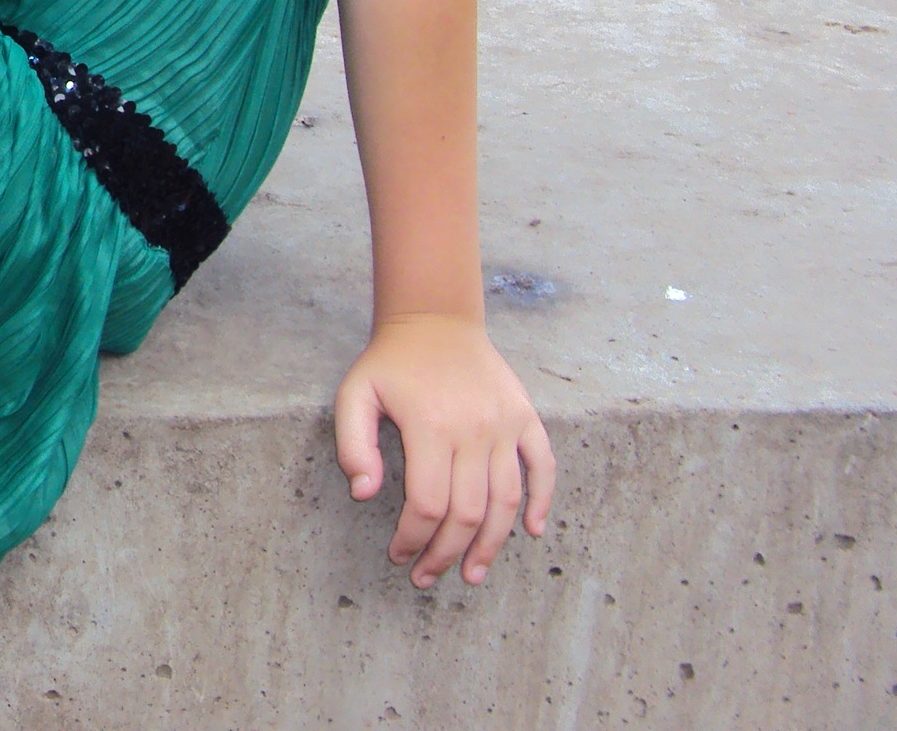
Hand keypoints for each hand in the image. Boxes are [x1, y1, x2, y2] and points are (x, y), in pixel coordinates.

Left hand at [334, 313, 554, 589]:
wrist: (435, 320)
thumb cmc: (391, 363)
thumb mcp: (355, 395)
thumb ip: (353, 445)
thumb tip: (364, 495)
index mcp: (430, 426)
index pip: (428, 504)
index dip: (413, 539)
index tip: (399, 556)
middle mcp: (474, 430)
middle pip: (467, 512)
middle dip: (446, 554)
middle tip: (428, 576)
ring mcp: (505, 425)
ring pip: (506, 501)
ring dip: (491, 545)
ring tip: (473, 574)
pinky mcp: (526, 419)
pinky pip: (543, 468)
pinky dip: (542, 503)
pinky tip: (531, 532)